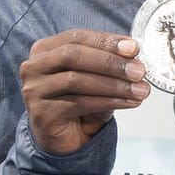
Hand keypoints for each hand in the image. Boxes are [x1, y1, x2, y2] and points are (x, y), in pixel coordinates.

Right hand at [20, 30, 149, 155]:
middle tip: (140, 71)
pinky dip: (110, 101)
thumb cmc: (83, 100)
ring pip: (76, 80)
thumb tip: (134, 52)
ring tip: (141, 90)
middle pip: (73, 55)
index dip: (106, 41)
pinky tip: (130, 102)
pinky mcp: (42, 113)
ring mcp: (34, 90)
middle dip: (110, 62)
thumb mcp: (98, 75)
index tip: (135, 48)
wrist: (68, 137)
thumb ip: (111, 61)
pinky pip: (79, 103)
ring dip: (115, 84)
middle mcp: (34, 66)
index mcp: (45, 49)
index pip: (77, 37)